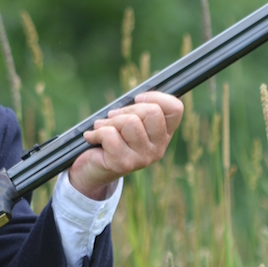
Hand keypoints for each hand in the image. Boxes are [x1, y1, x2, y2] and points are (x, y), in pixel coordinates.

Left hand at [68, 92, 183, 199]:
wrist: (93, 169)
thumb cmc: (112, 139)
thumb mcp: (128, 121)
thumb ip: (136, 109)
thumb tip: (133, 97)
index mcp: (164, 134)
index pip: (175, 108)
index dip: (156, 97)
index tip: (137, 99)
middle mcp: (159, 148)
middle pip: (152, 111)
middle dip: (127, 109)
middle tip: (113, 117)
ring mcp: (143, 158)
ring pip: (130, 122)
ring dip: (109, 121)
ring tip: (101, 128)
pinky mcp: (125, 163)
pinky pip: (110, 134)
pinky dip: (96, 132)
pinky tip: (92, 137)